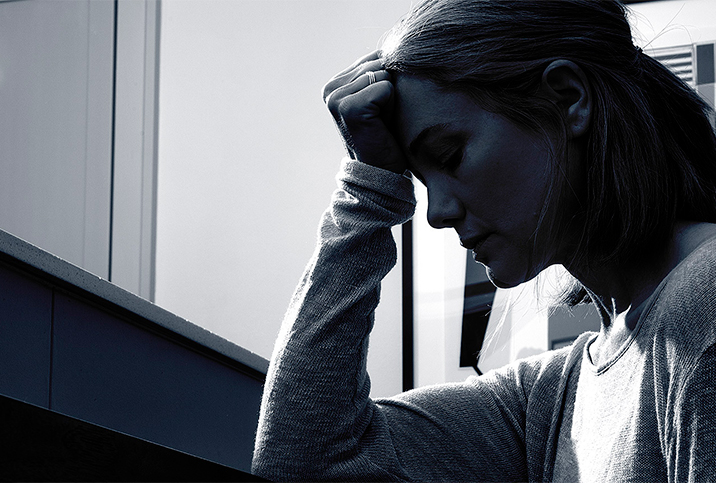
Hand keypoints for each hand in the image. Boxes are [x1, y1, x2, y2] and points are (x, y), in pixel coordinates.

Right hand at [323, 51, 406, 173]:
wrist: (379, 173)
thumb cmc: (384, 137)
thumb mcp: (377, 100)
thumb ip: (376, 73)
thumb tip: (394, 48)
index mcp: (334, 84)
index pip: (374, 58)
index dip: (387, 82)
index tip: (380, 110)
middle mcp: (331, 88)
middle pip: (379, 63)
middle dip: (390, 88)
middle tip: (382, 118)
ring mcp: (337, 97)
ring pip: (383, 74)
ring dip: (391, 98)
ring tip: (381, 121)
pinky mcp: (349, 106)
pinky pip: (385, 87)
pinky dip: (391, 105)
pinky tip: (381, 124)